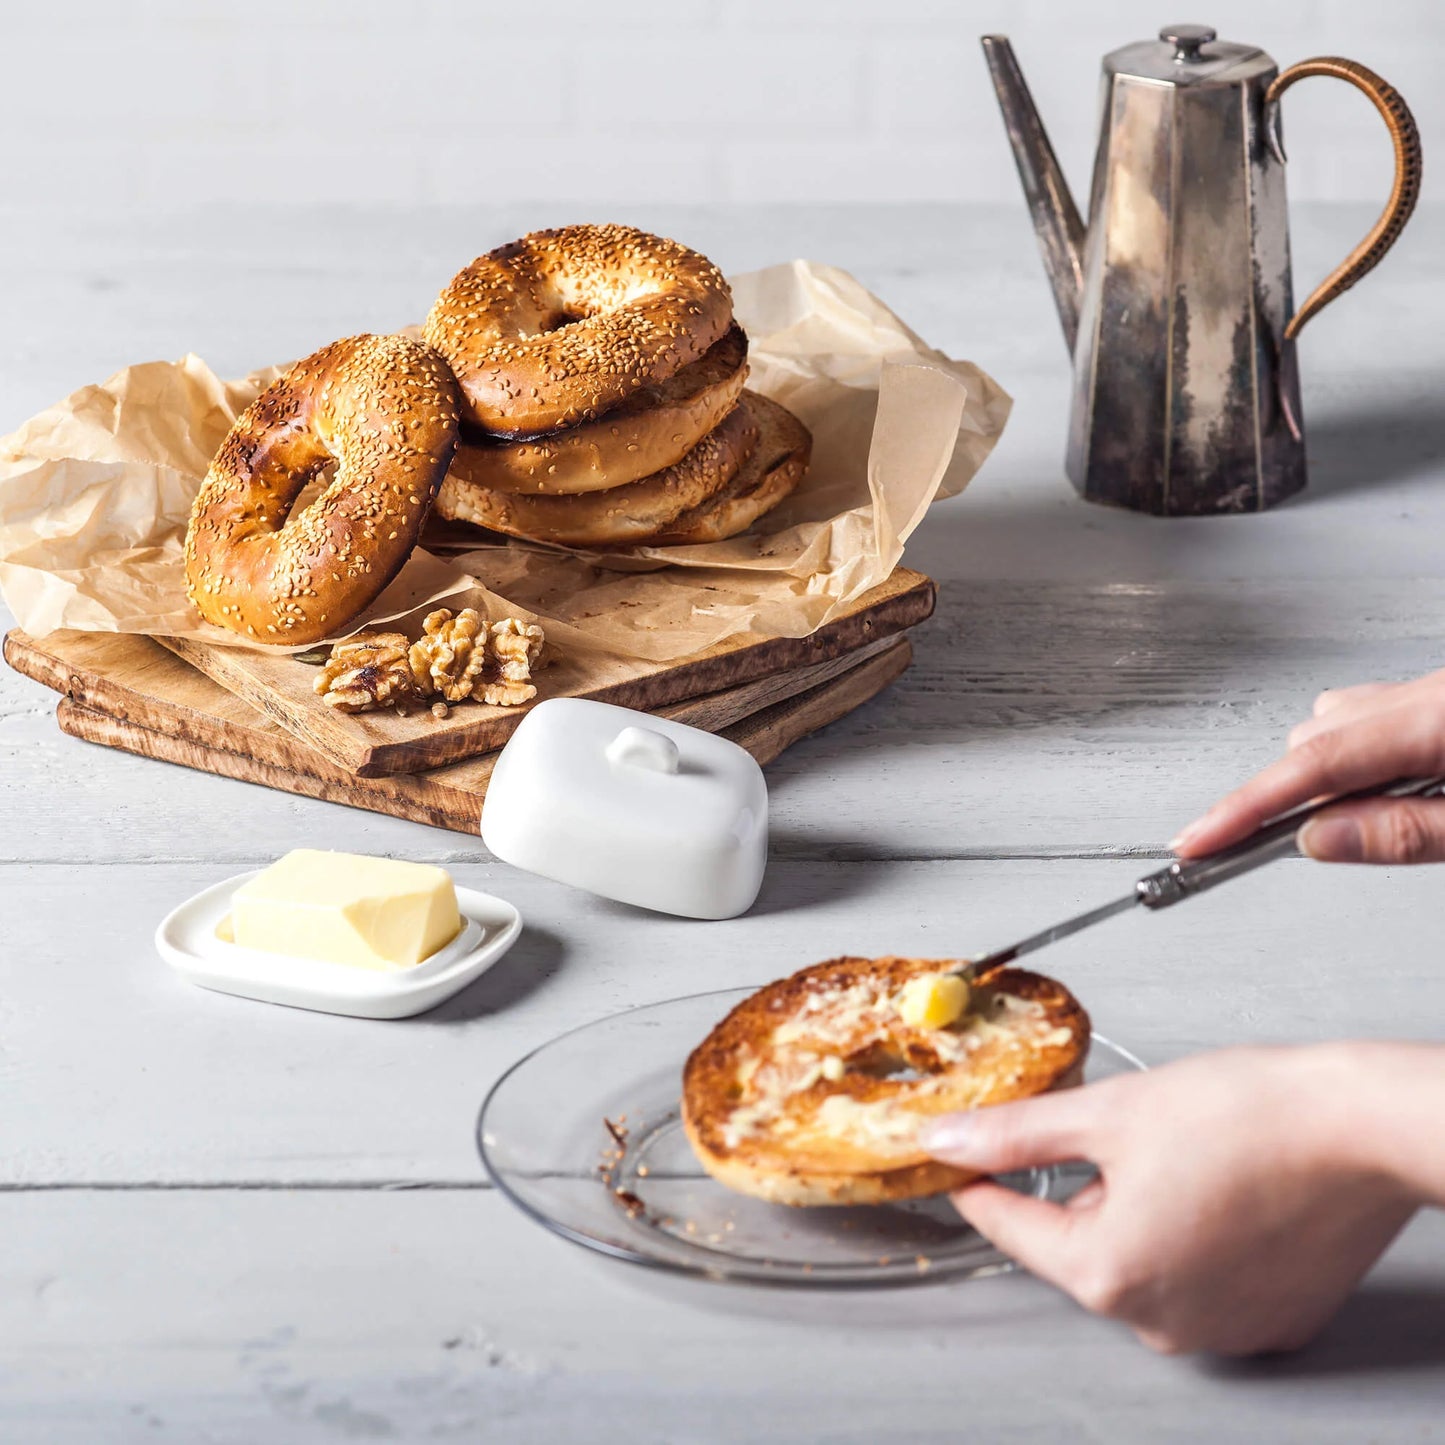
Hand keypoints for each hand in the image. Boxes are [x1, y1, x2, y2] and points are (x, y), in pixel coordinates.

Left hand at [921, 1046, 1418, 1354]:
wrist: (1361, 1127)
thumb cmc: (1251, 1117)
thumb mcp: (1107, 1112)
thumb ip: (1015, 1134)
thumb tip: (950, 1141)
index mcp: (1109, 1273)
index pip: (1008, 1226)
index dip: (978, 1179)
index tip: (960, 1156)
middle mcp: (1161, 1321)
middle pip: (1078, 1243)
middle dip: (1080, 1185)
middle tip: (1116, 1131)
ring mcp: (1220, 1329)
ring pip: (1138, 1259)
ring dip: (1138, 1209)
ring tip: (1184, 1153)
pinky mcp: (1268, 1320)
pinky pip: (1199, 1277)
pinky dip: (1193, 1234)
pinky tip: (1221, 1186)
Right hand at [1172, 670, 1444, 862]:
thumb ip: (1406, 834)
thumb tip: (1318, 840)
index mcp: (1434, 721)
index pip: (1314, 764)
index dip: (1245, 805)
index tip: (1198, 839)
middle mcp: (1425, 694)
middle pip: (1315, 741)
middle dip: (1291, 798)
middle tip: (1275, 852)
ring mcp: (1428, 690)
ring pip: (1334, 725)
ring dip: (1326, 778)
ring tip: (1368, 825)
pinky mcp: (1433, 697)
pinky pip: (1365, 715)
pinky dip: (1351, 755)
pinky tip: (1380, 786)